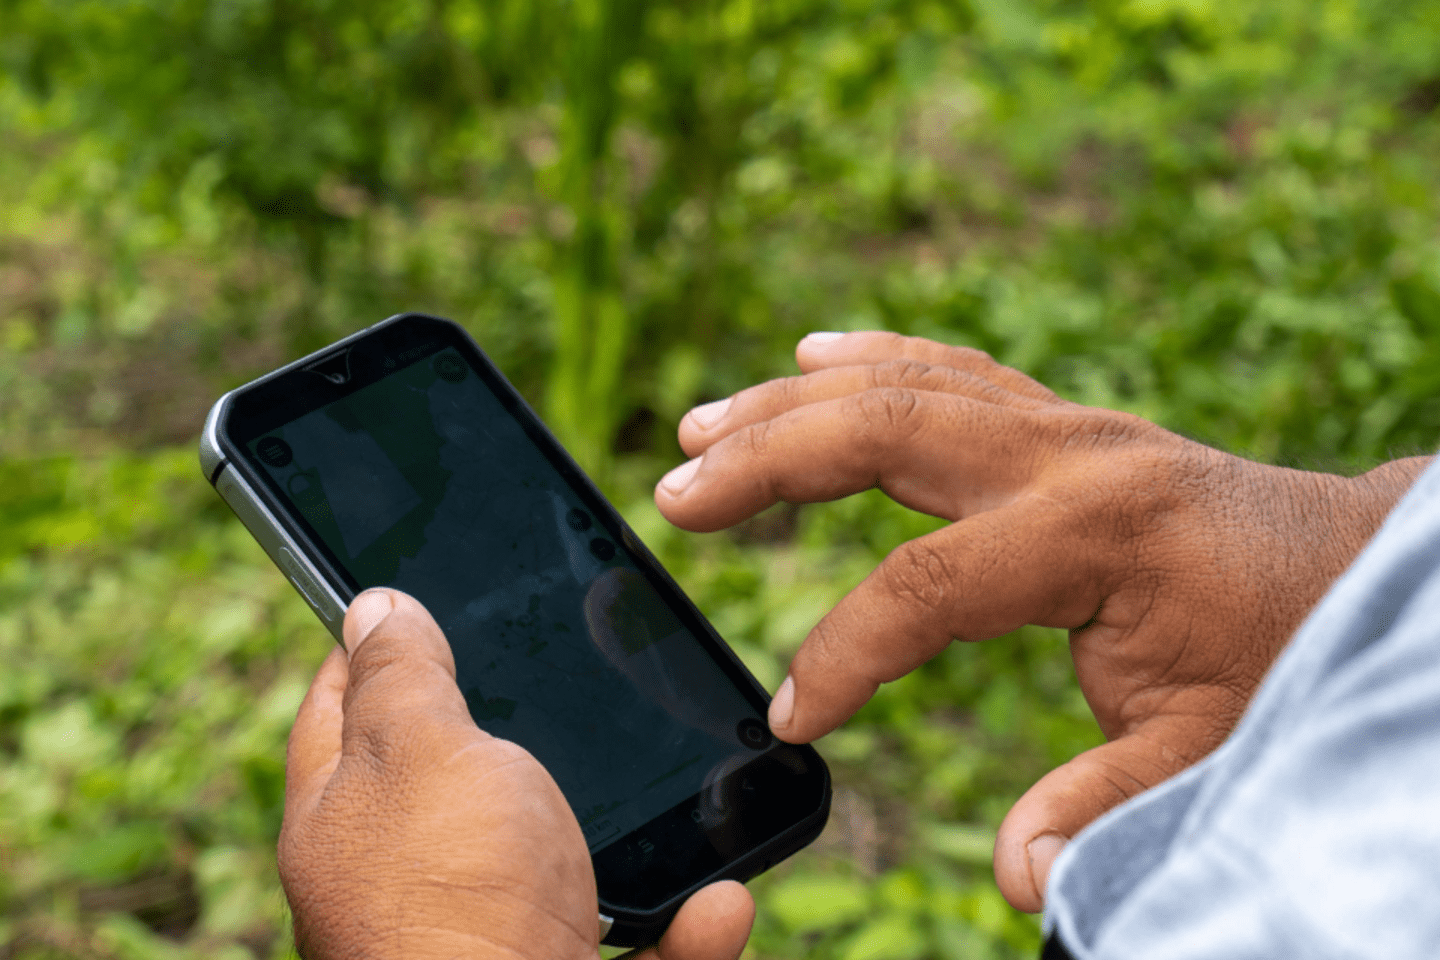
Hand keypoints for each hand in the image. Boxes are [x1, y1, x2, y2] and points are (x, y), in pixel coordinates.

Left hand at [279, 588, 754, 959]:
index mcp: (349, 816)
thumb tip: (371, 607)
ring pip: (547, 867)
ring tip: (664, 783)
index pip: (339, 702)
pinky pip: (631, 953)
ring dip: (610, 834)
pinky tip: (717, 906)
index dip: (371, 640)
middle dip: (505, 729)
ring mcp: (478, 944)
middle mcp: (401, 885)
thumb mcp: (422, 749)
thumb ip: (401, 677)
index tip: (417, 589)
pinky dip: (677, 934)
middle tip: (558, 670)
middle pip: (446, 782)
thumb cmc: (453, 904)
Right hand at [654, 331, 1428, 911]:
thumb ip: (1106, 805)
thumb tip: (1020, 878)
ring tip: (697, 431)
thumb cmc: (1283, 651)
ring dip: (790, 405)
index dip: (845, 653)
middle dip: (768, 461)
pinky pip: (948, 368)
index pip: (928, 584)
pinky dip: (872, 358)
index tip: (792, 718)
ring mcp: (1061, 420)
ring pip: (902, 384)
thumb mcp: (1211, 746)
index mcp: (1097, 531)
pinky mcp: (1057, 417)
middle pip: (885, 431)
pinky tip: (807, 357)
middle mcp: (1068, 452)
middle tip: (674, 499)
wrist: (1348, 563)